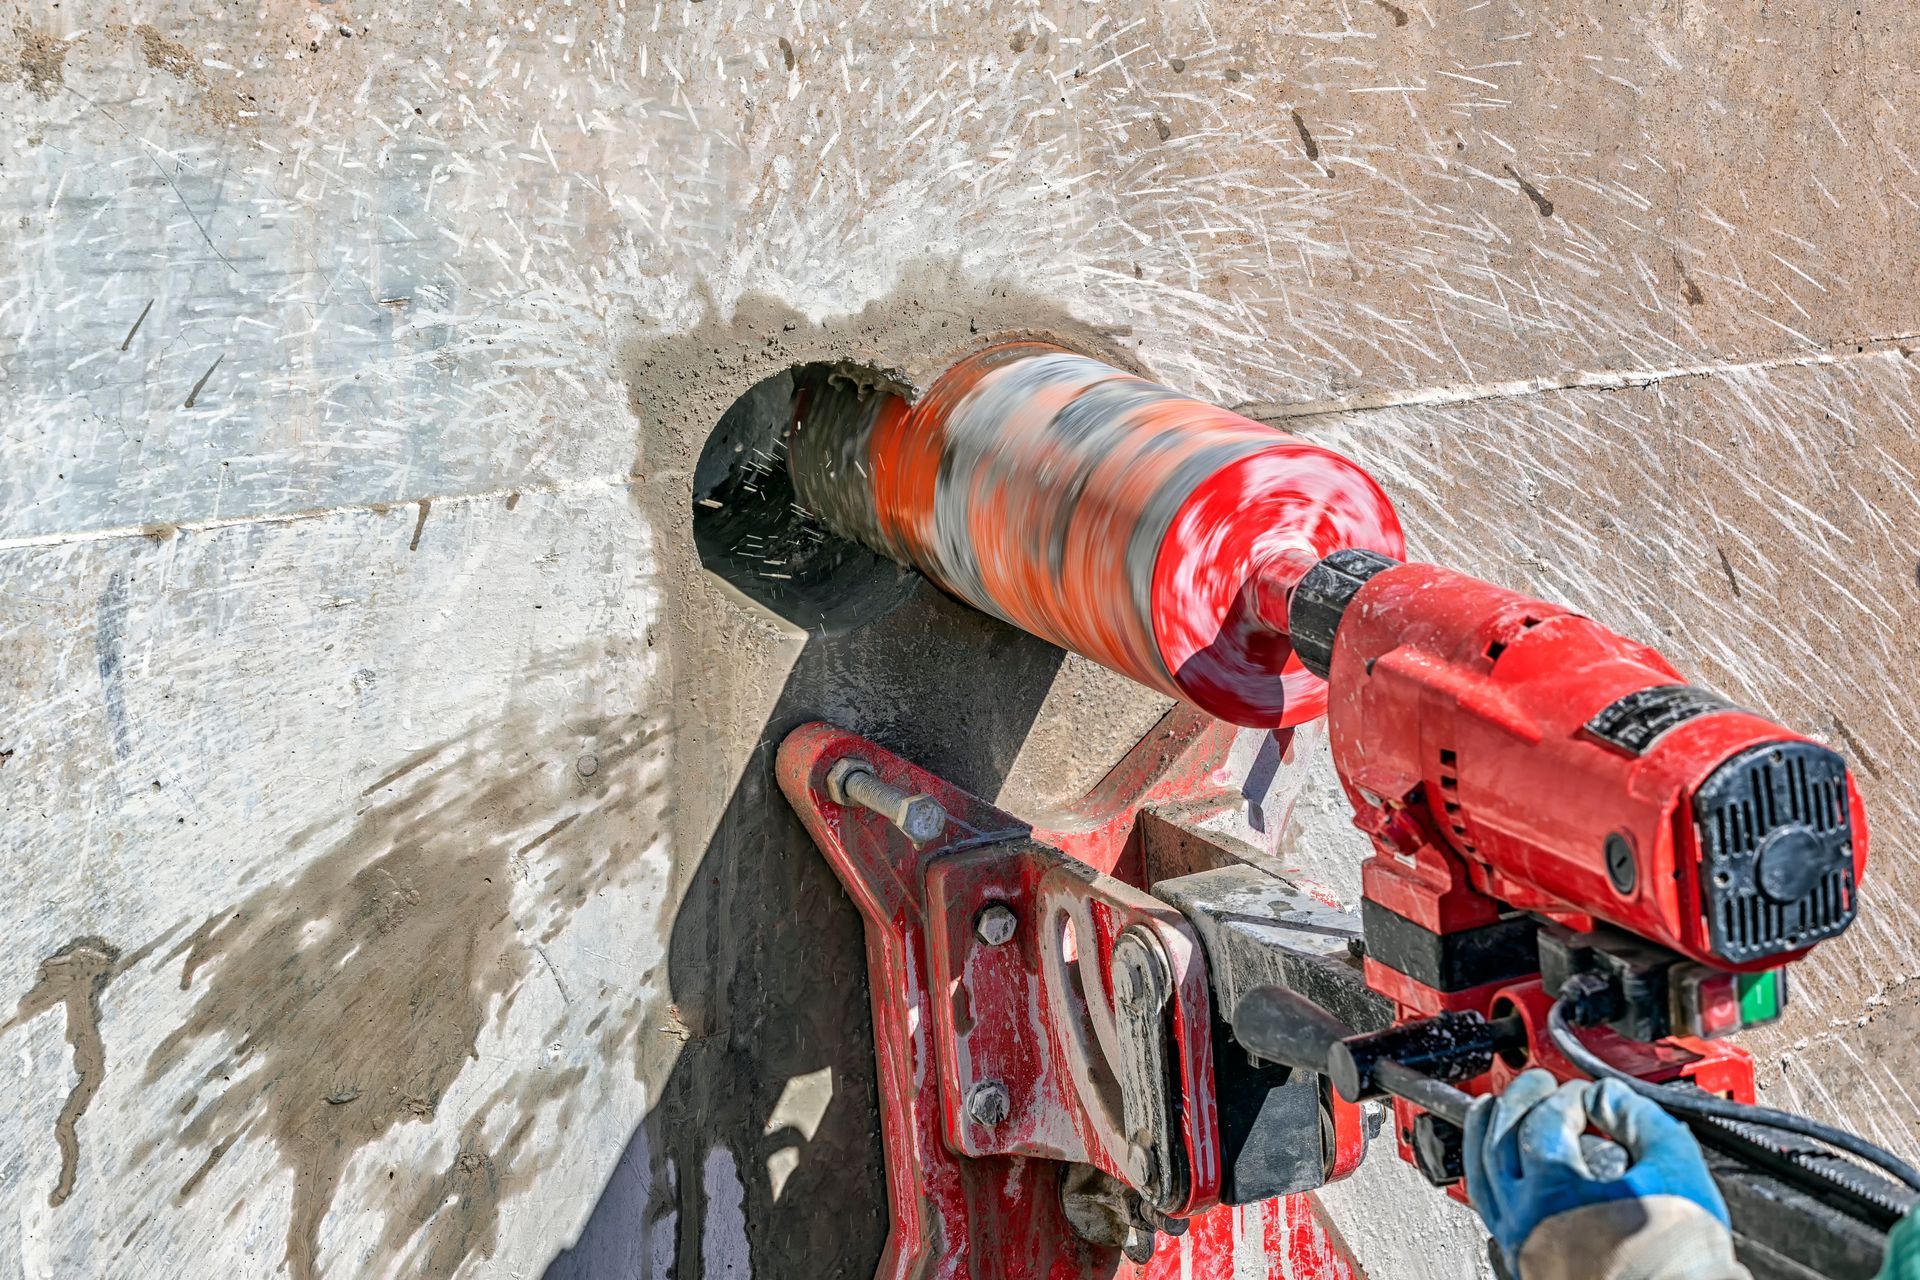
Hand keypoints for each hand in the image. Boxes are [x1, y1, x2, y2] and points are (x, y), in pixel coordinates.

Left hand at [1465, 1069, 1738, 1279]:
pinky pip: (1494, 1216)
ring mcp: (1521, 1250)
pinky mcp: (1527, 1270)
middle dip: (1519, 1102)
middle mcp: (1525, 1223)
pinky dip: (1491, 1182)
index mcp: (1555, 1195)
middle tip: (1537, 1083)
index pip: (1548, 1120)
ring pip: (1484, 1181)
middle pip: (1501, 1142)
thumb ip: (1641, 1120)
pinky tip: (1503, 1174)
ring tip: (1493, 1111)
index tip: (1591, 1094)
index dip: (1571, 1096)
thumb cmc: (1683, 1265)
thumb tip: (1611, 1096)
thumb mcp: (1677, 1171)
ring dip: (1486, 1137)